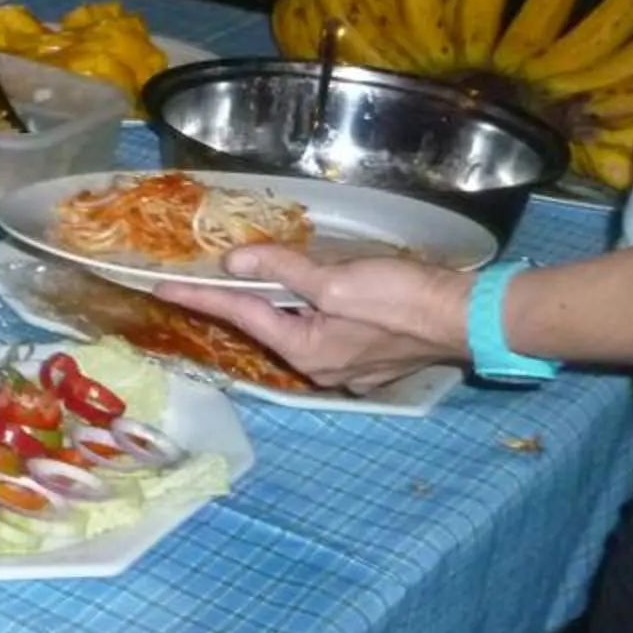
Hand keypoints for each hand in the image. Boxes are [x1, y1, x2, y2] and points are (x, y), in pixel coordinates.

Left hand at [158, 245, 476, 392]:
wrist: (470, 318)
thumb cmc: (401, 300)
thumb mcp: (333, 281)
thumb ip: (281, 271)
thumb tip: (233, 264)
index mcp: (305, 352)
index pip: (240, 315)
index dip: (201, 297)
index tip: (162, 287)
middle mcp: (322, 368)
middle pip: (269, 326)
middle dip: (241, 300)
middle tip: (210, 275)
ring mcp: (350, 368)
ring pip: (301, 328)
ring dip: (281, 305)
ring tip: (260, 280)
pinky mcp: (375, 357)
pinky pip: (330, 331)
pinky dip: (315, 311)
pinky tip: (316, 295)